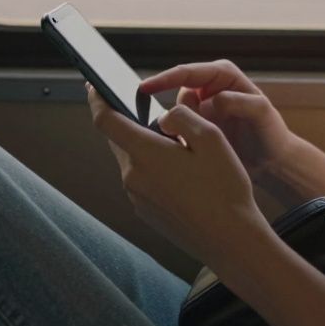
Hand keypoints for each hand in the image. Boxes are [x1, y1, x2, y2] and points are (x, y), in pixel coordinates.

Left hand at [87, 86, 269, 266]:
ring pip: (132, 160)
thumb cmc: (224, 188)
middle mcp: (132, 176)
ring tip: (176, 146)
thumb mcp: (211, 138)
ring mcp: (137, 197)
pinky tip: (180, 173)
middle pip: (119, 140)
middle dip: (129, 122)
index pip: (105, 120)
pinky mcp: (146, 212)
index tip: (94, 86)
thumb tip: (163, 117)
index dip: (96, 99)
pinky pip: (142, 180)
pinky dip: (153, 168)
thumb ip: (181, 117)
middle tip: (149, 112)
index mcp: (144, 153)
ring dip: (145, 147)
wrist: (230, 239)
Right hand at [139, 60, 297, 182]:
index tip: (144, 88)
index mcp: (223, 75)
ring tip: (200, 143)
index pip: (187, 72)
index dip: (164, 79)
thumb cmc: (270, 133)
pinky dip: (180, 138)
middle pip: (177, 93)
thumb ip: (240, 102)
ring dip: (181, 127)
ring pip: (177, 114)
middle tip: (185, 131)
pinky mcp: (197, 128)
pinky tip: (190, 149)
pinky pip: (179, 129)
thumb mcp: (261, 114)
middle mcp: (209, 88)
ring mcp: (201, 109)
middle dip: (177, 112)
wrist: (271, 163)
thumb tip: (214, 100)